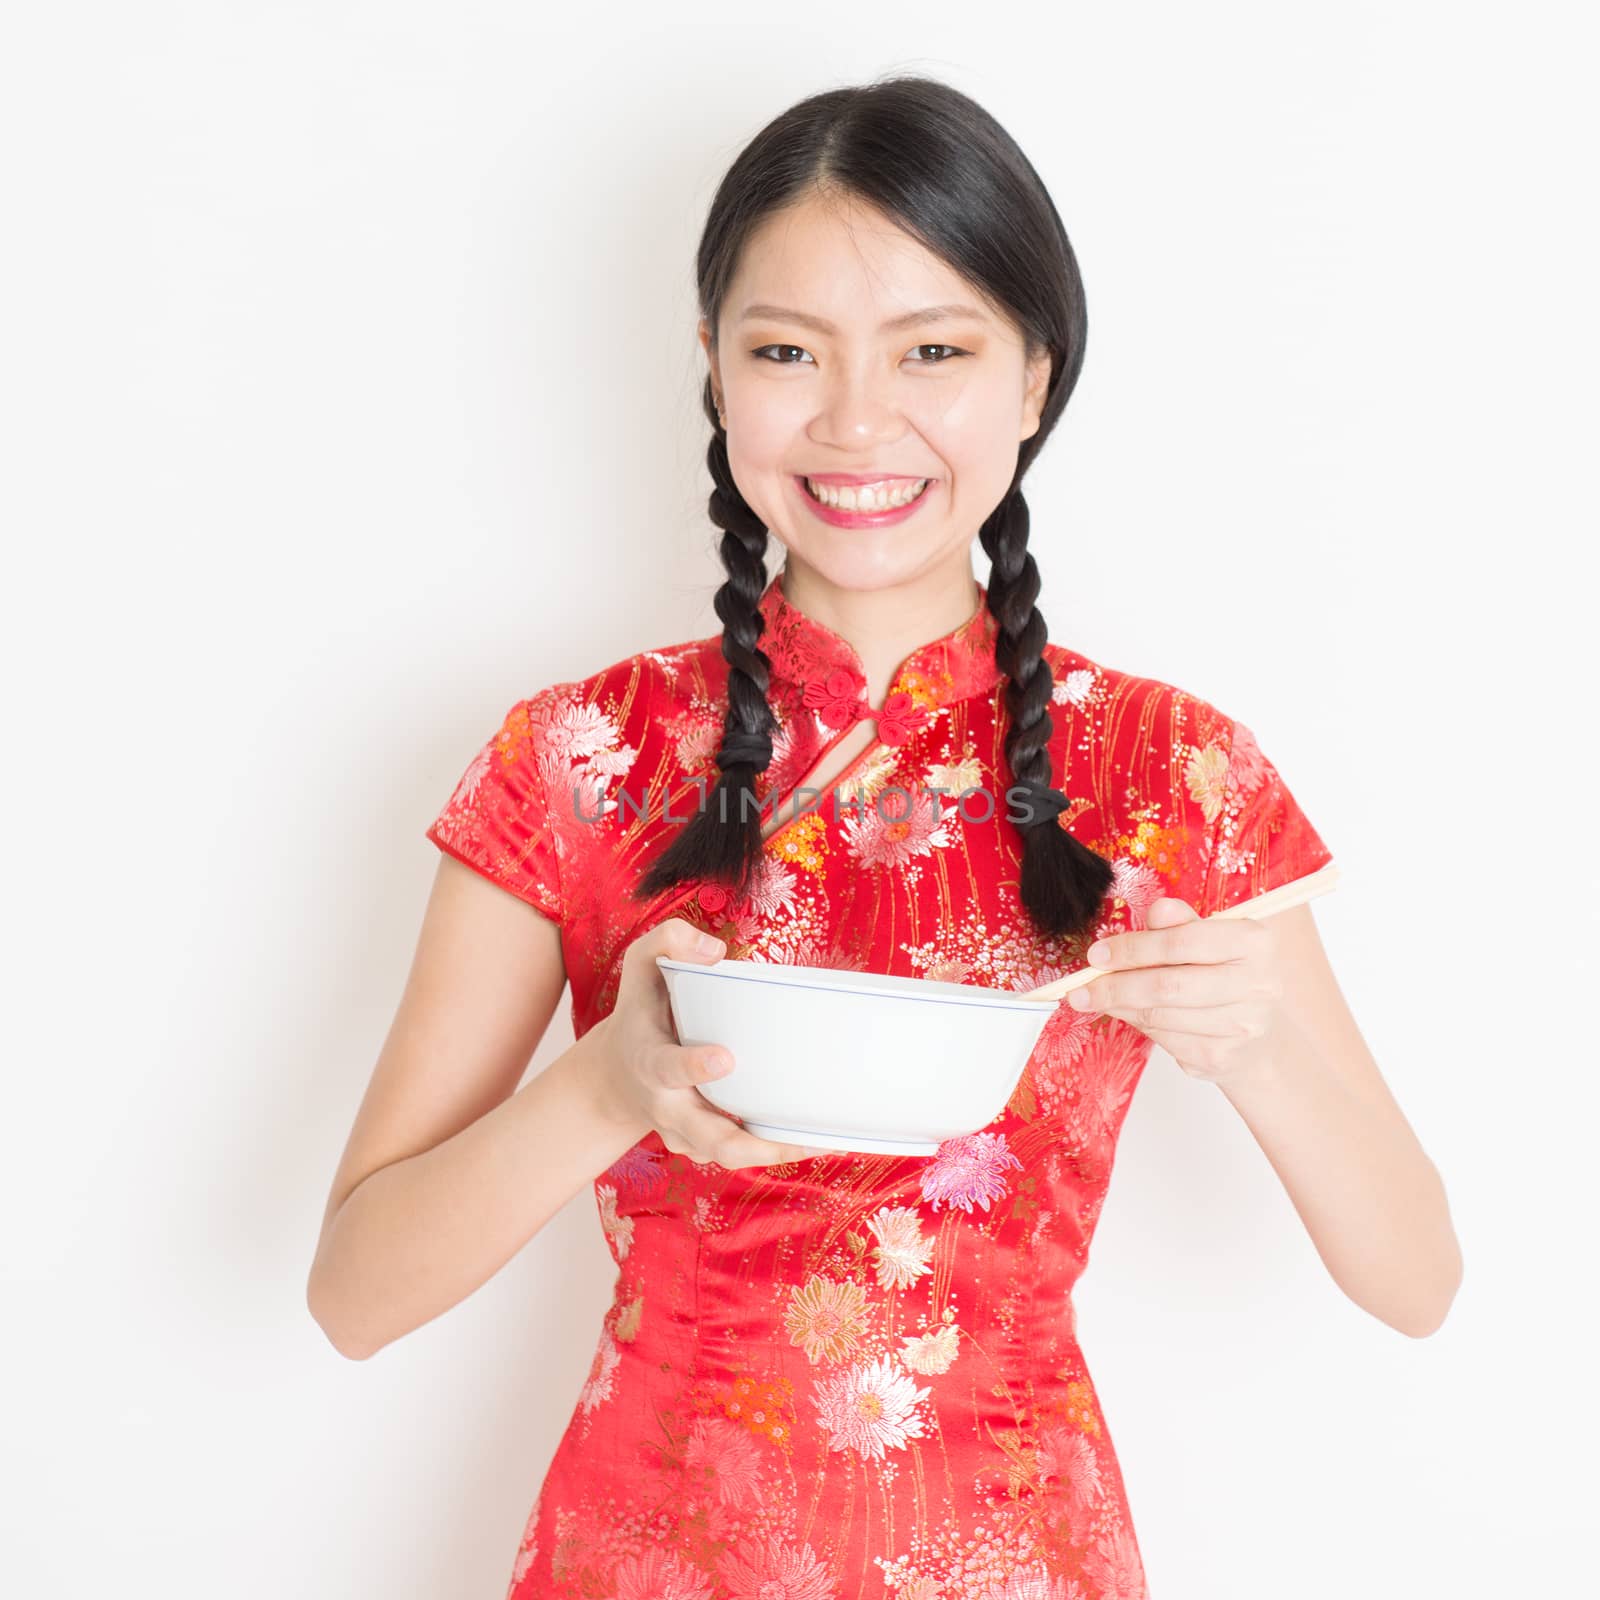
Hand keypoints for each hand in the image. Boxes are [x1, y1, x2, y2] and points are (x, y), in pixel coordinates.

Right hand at [587, 917, 825, 1169]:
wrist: (614, 1076)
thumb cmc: (639, 1013)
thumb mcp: (639, 967)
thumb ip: (668, 942)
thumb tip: (715, 951)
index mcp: (651, 1063)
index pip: (668, 1068)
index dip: (694, 1068)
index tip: (726, 1059)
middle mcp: (669, 1107)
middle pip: (710, 1140)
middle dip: (753, 1145)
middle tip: (798, 1139)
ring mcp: (686, 1133)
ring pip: (730, 1155)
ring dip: (777, 1152)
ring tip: (826, 1141)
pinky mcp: (705, 1145)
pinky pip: (738, 1154)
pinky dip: (773, 1150)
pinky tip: (811, 1138)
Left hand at [1067, 896, 1284, 1085]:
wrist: (1258, 1035)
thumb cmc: (1224, 974)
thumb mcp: (1207, 937)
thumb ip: (1179, 923)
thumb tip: (1157, 909)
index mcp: (1253, 942)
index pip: (1182, 942)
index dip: (1133, 949)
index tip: (1097, 955)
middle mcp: (1257, 985)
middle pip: (1168, 985)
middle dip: (1116, 986)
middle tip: (1081, 989)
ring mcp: (1242, 1026)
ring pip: (1160, 1016)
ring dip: (1121, 1007)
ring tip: (1102, 998)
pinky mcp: (1222, 1057)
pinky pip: (1164, 1040)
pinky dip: (1140, 1026)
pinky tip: (1132, 1014)